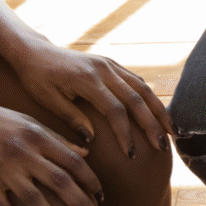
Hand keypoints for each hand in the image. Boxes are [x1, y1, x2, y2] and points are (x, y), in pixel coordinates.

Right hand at [0, 100, 103, 205]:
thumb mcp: (28, 122)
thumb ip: (57, 139)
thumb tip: (86, 153)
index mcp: (37, 136)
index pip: (73, 162)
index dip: (91, 181)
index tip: (101, 196)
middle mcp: (23, 153)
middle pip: (60, 183)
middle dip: (81, 204)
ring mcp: (2, 169)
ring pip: (34, 200)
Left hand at [10, 40, 172, 157]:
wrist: (34, 51)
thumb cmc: (37, 78)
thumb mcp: (47, 100)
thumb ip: (72, 118)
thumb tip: (92, 140)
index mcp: (87, 80)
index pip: (115, 110)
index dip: (126, 134)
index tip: (131, 154)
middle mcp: (104, 70)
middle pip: (137, 99)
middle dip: (152, 125)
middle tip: (162, 146)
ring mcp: (111, 65)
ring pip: (144, 89)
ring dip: (159, 111)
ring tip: (171, 132)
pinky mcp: (113, 65)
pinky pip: (138, 82)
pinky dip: (151, 99)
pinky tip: (159, 114)